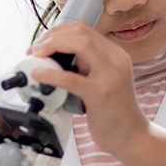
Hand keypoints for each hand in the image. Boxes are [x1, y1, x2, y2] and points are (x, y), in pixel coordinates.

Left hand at [28, 21, 147, 158]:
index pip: (83, 29)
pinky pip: (72, 78)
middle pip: (80, 32)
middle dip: (51, 36)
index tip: (42, 42)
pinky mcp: (100, 94)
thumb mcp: (101, 80)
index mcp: (115, 54)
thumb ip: (84, 67)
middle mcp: (116, 60)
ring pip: (80, 45)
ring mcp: (110, 76)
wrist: (131, 135)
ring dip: (51, 46)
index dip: (58, 31)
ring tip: (36, 56)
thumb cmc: (113, 111)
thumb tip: (52, 59)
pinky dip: (51, 74)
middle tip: (34, 49)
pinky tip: (39, 75)